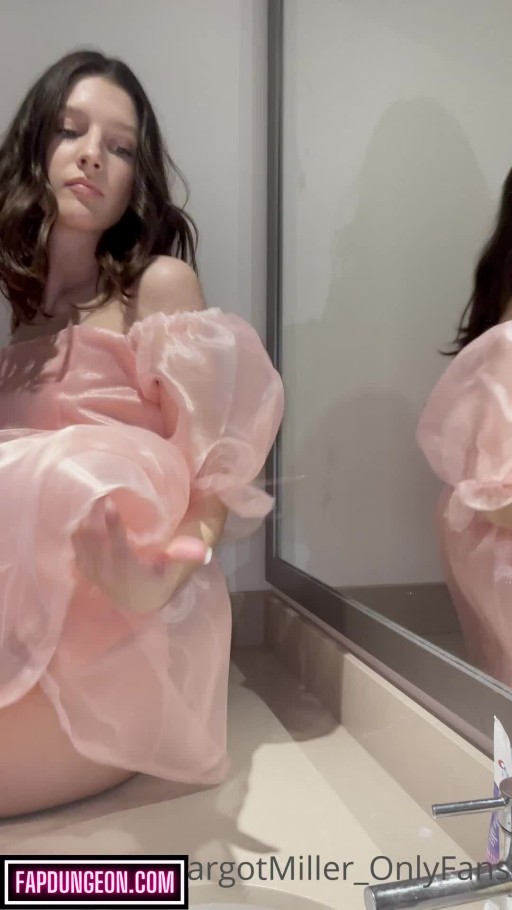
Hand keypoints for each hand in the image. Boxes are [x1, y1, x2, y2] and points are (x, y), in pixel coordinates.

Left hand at [71, 500, 211, 613]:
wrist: (136, 601)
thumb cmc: (156, 580)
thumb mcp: (171, 571)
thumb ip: (182, 557)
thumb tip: (203, 550)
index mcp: (129, 570)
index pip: (119, 546)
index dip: (113, 525)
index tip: (109, 502)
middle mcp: (108, 572)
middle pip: (95, 541)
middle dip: (93, 516)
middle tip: (96, 491)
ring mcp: (94, 572)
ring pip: (82, 544)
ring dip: (83, 522)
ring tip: (88, 500)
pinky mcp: (85, 571)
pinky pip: (76, 549)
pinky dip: (76, 533)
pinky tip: (80, 517)